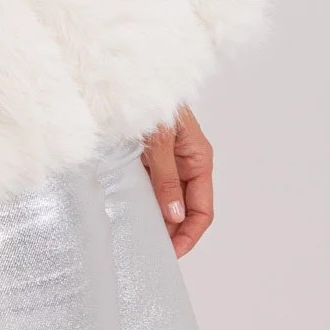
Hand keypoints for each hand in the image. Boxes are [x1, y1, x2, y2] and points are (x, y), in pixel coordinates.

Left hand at [141, 105, 214, 256]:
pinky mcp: (148, 156)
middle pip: (185, 208)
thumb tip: (174, 215)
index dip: (189, 234)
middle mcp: (186, 162)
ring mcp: (167, 160)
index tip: (172, 253)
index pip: (202, 209)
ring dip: (157, 218)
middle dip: (173, 231)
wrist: (128, 76)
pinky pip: (149, 186)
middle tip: (150, 251)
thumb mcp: (159, 141)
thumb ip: (167, 178)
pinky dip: (142, 201)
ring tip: (139, 237)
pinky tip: (128, 212)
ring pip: (167, 199)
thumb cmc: (150, 99)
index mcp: (198, 159)